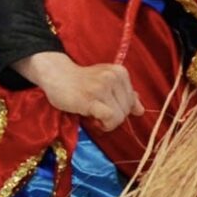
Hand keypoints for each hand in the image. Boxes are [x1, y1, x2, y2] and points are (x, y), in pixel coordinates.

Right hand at [27, 53, 142, 133]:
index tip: (104, 106)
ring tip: (93, 115)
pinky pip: (110, 118)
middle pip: (127, 110)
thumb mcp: (105, 83)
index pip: (132, 101)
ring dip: (107, 122)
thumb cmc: (80, 81)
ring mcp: (102, 86)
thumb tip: (141, 110)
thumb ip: (124, 95)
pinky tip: (93, 120)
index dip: (119, 109)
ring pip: (119, 116)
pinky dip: (104, 124)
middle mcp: (114, 77)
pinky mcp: (91, 98)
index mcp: (120, 72)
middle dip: (114, 117)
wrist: (55, 75)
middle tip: (97, 112)